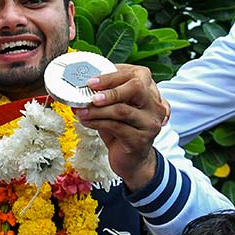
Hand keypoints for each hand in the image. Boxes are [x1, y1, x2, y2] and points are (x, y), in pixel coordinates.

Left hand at [74, 65, 167, 190]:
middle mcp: (154, 105)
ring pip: (122, 109)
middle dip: (109, 89)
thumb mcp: (114, 108)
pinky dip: (97, 122)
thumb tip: (79, 87)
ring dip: (97, 110)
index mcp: (149, 91)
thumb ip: (104, 95)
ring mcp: (149, 123)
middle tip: (90, 95)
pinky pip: (116, 127)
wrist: (132, 160)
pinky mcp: (141, 139)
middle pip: (135, 87)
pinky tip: (86, 121)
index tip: (91, 81)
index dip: (111, 76)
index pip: (134, 75)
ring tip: (81, 111)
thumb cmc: (121, 129)